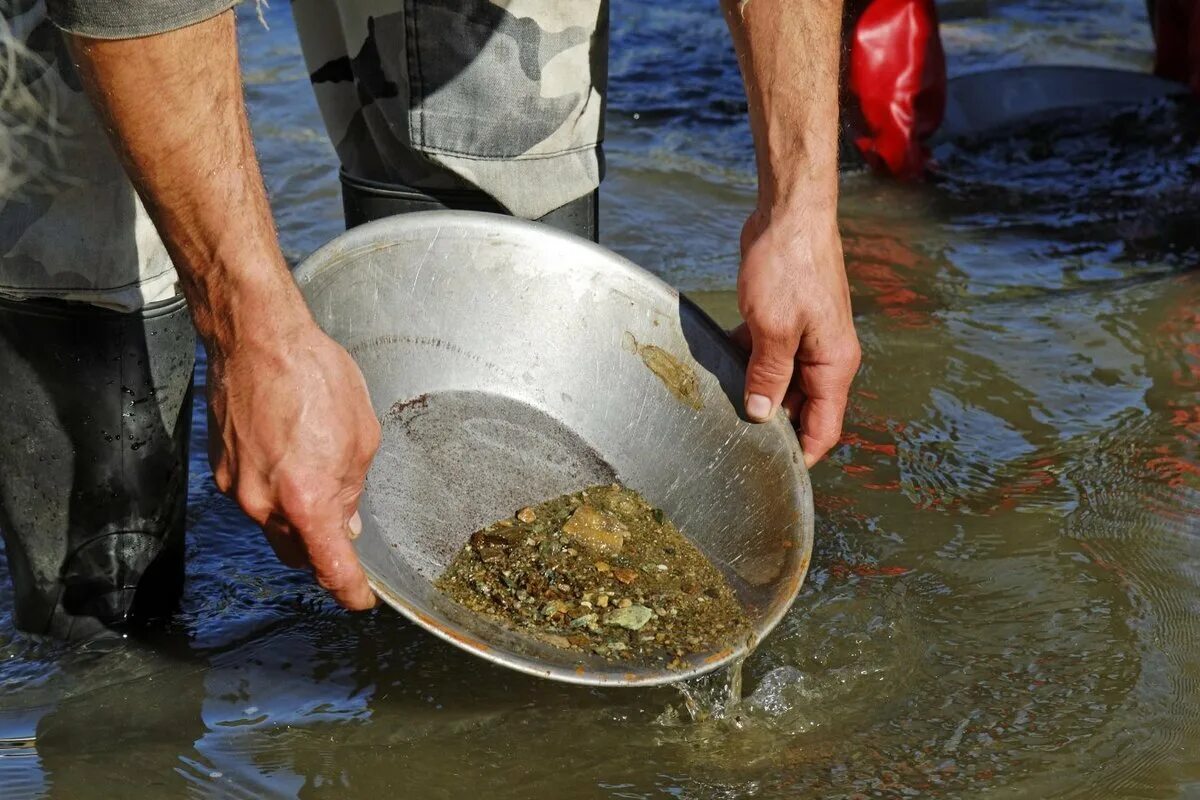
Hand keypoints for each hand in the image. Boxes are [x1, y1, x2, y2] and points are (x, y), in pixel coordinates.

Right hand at [207, 319, 381, 609]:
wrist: (257, 338)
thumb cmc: (312, 375)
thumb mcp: (360, 436)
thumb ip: (353, 488)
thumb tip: (346, 521)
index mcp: (307, 500)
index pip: (330, 568)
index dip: (349, 591)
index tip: (360, 599)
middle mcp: (265, 504)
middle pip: (297, 554)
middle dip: (322, 554)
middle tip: (346, 540)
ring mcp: (237, 489)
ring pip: (274, 528)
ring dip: (299, 520)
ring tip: (320, 483)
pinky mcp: (221, 471)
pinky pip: (255, 500)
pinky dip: (276, 495)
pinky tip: (293, 463)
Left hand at [732, 206, 860, 467]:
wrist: (789, 212)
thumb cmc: (790, 263)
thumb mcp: (774, 328)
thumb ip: (768, 375)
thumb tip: (762, 416)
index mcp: (834, 364)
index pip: (825, 428)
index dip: (802, 455)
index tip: (772, 475)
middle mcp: (825, 356)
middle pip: (800, 408)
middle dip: (770, 423)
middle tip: (731, 438)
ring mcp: (805, 338)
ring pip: (779, 381)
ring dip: (753, 390)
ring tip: (719, 403)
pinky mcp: (784, 320)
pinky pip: (766, 355)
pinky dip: (746, 361)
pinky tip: (717, 364)